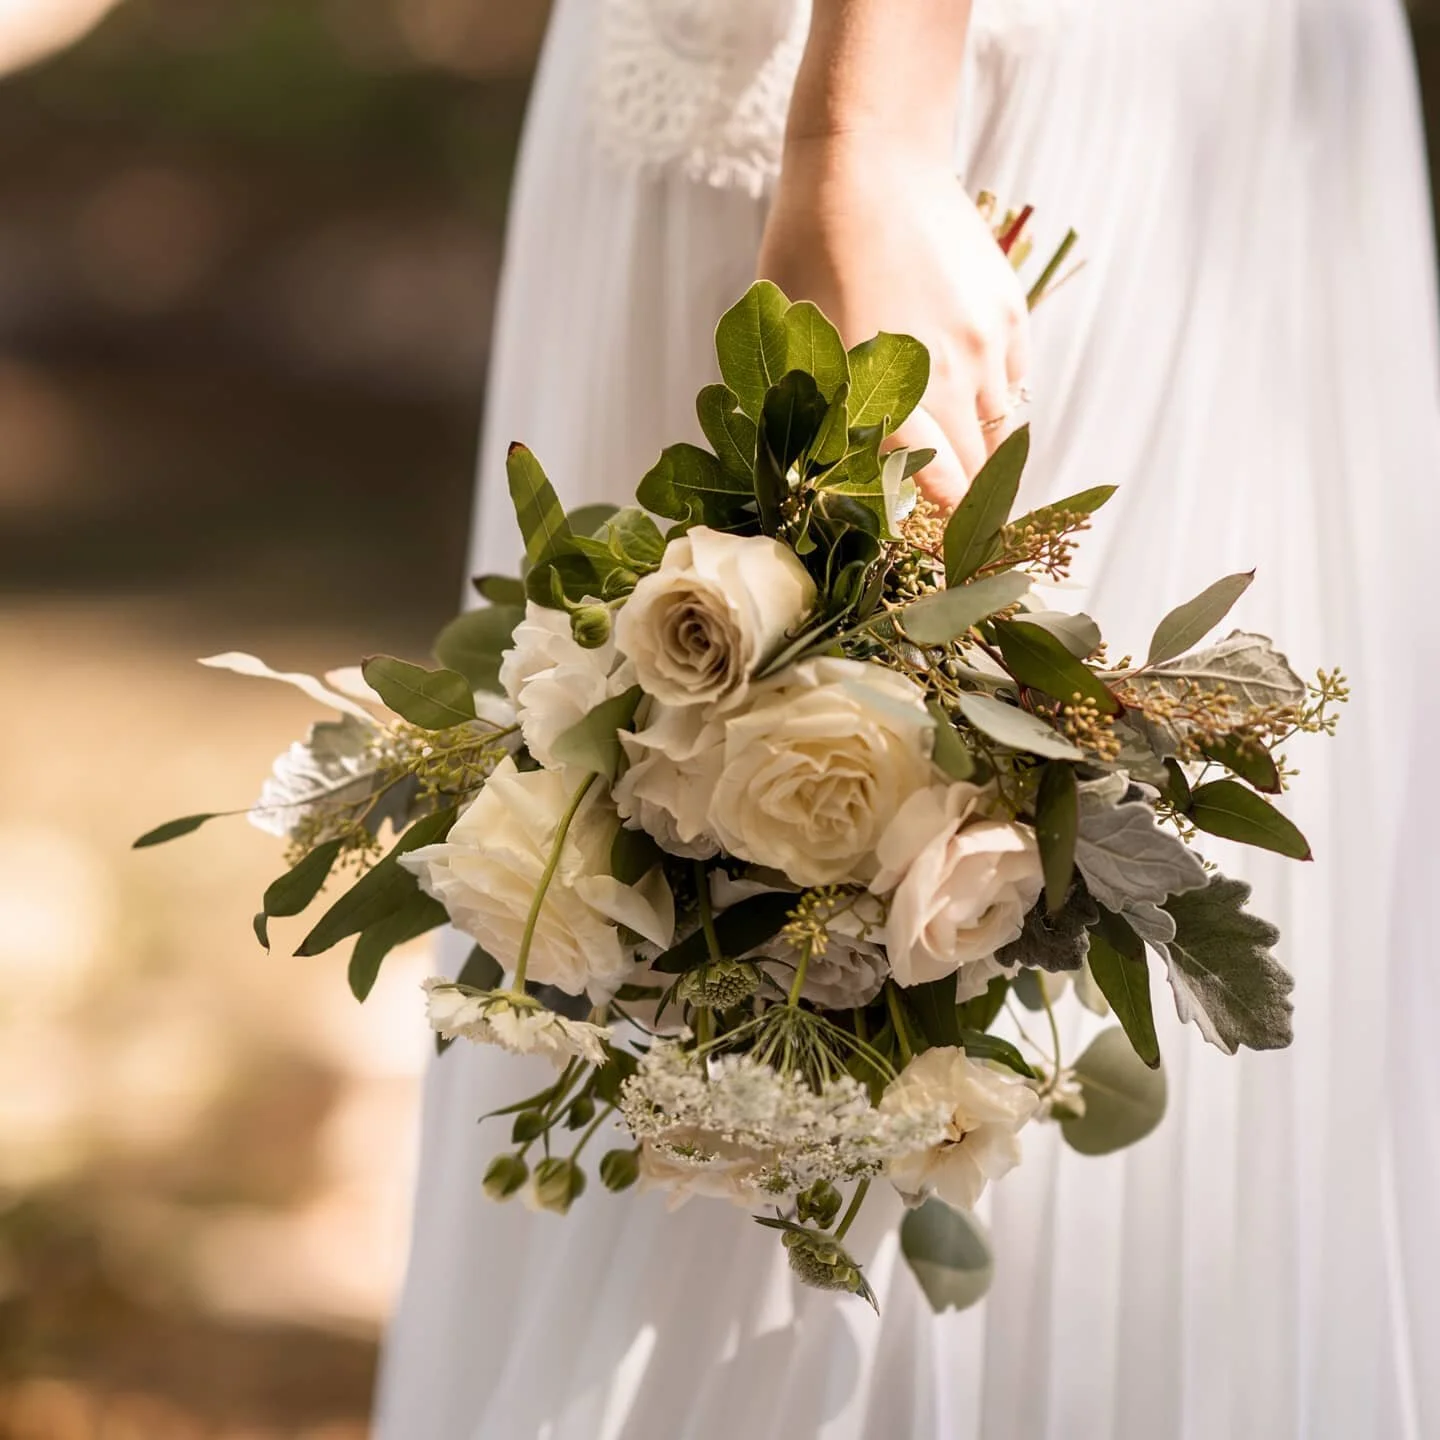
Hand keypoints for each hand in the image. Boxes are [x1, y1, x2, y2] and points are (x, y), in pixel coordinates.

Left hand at [758, 133, 1030, 508]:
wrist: (868, 159)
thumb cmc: (809, 254)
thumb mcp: (792, 346)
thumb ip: (821, 417)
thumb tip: (833, 480)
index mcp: (889, 400)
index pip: (940, 500)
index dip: (943, 539)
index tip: (937, 561)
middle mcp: (949, 382)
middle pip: (977, 477)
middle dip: (965, 511)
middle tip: (947, 530)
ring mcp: (989, 346)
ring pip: (999, 432)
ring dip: (977, 456)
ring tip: (951, 461)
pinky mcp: (1011, 313)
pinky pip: (1013, 383)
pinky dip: (993, 401)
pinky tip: (961, 392)